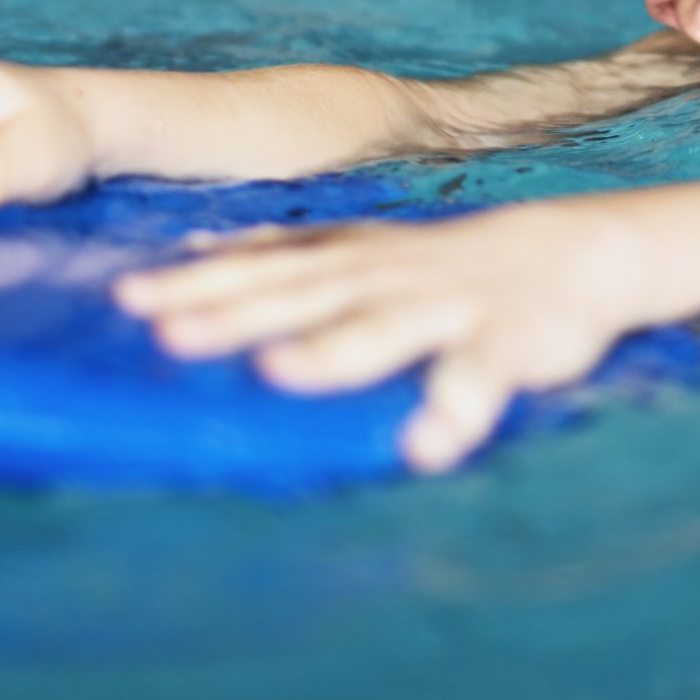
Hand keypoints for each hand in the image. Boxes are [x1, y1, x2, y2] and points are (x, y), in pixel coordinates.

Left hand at [114, 201, 641, 472]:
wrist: (572, 252)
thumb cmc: (445, 264)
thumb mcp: (362, 249)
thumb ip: (285, 254)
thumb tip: (196, 249)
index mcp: (349, 260)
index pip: (261, 268)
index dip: (196, 282)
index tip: (126, 296)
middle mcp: (386, 279)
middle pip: (302, 297)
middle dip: (236, 315)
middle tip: (169, 334)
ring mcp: (445, 310)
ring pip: (382, 331)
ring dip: (332, 352)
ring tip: (280, 374)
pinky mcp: (505, 345)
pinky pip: (478, 380)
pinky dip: (454, 412)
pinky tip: (425, 449)